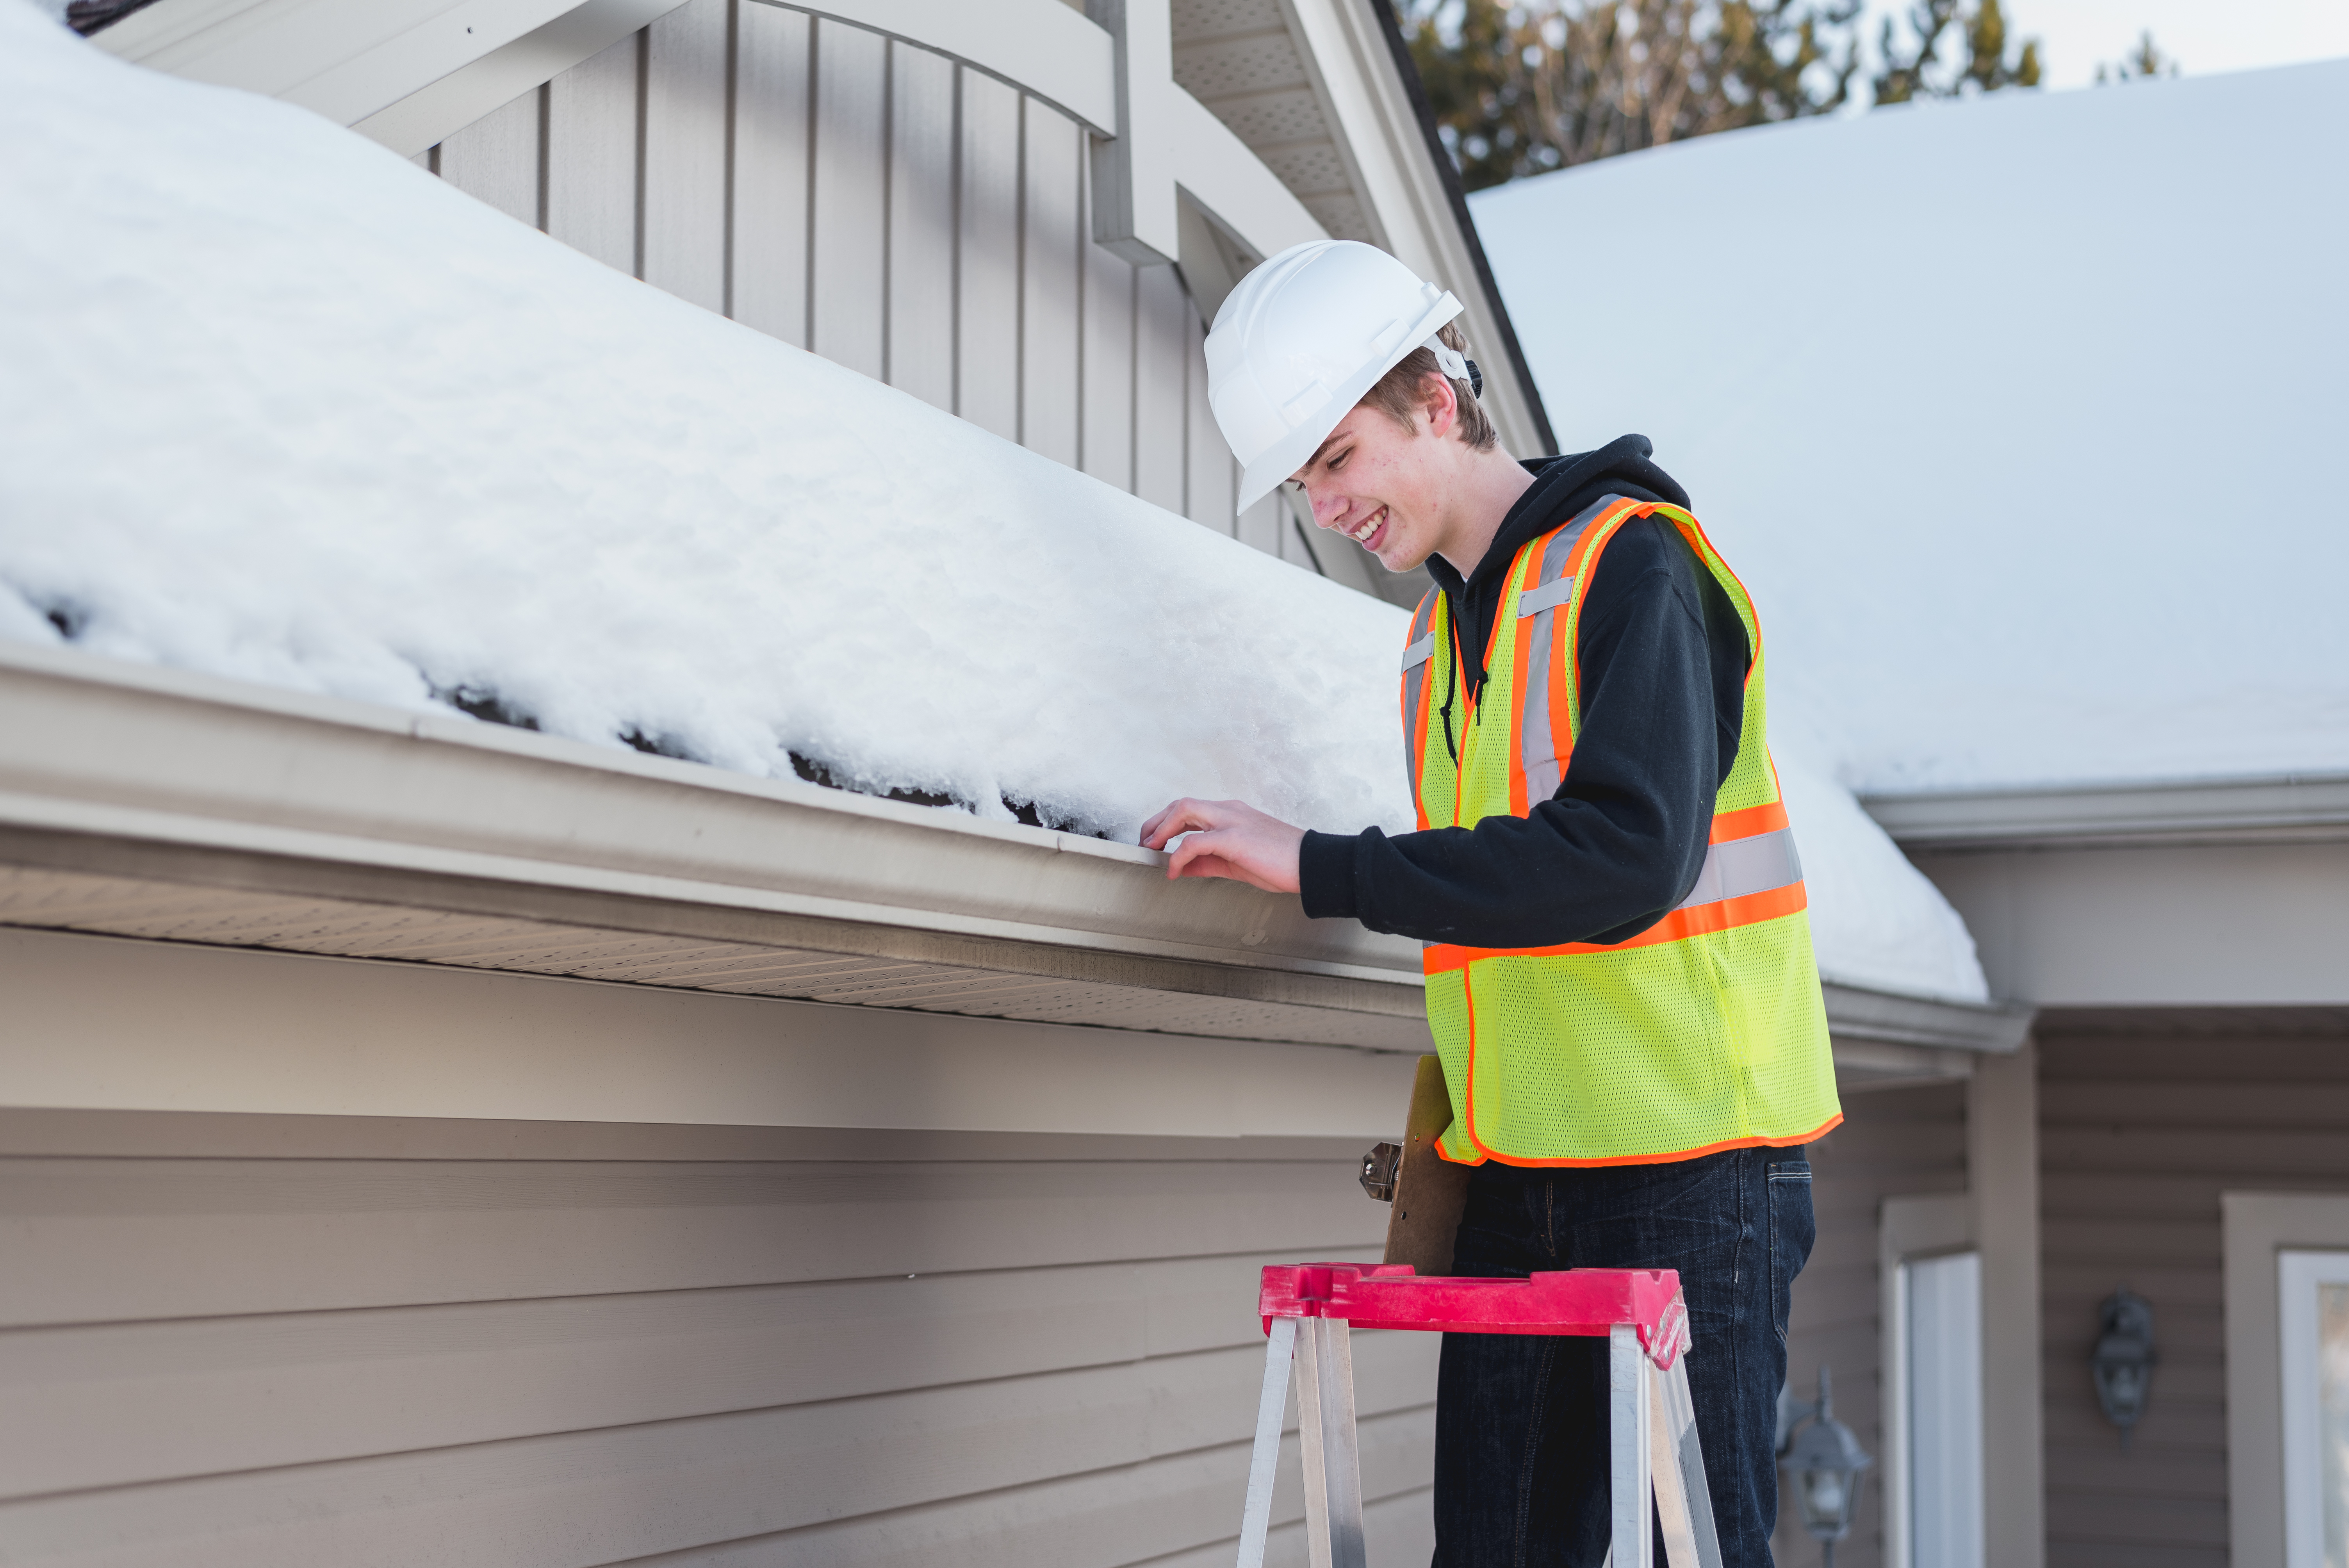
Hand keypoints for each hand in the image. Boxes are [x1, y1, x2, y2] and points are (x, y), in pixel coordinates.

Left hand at [1138, 797, 1305, 892]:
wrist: (1313, 864)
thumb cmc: (1281, 863)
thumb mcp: (1237, 863)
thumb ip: (1207, 862)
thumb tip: (1182, 867)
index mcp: (1232, 814)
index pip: (1191, 809)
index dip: (1167, 823)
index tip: (1155, 842)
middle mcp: (1230, 811)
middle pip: (1182, 804)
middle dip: (1157, 822)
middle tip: (1145, 844)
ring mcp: (1232, 820)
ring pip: (1184, 810)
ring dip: (1162, 829)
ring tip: (1152, 850)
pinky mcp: (1235, 837)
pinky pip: (1195, 841)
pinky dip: (1178, 855)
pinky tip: (1174, 870)